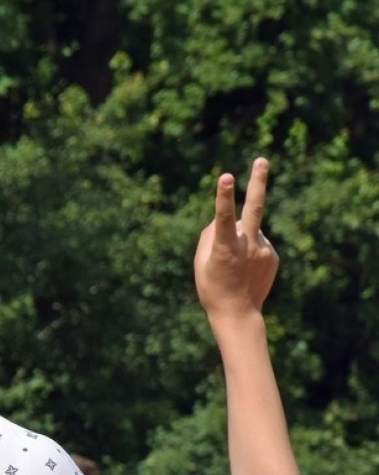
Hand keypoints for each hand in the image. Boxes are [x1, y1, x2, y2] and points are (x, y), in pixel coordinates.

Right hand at [195, 157, 275, 320]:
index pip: (224, 217)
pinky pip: (257, 243)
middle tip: (262, 160)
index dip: (224, 196)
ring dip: (239, 239)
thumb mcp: (201, 262)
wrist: (238, 314)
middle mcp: (248, 246)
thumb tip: (224, 218)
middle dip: (258, 182)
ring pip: (249, 231)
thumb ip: (210, 235)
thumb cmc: (212, 287)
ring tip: (234, 265)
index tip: (227, 177)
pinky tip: (244, 269)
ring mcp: (263, 250)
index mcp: (225, 248)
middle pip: (256, 208)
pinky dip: (248, 250)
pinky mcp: (273, 256)